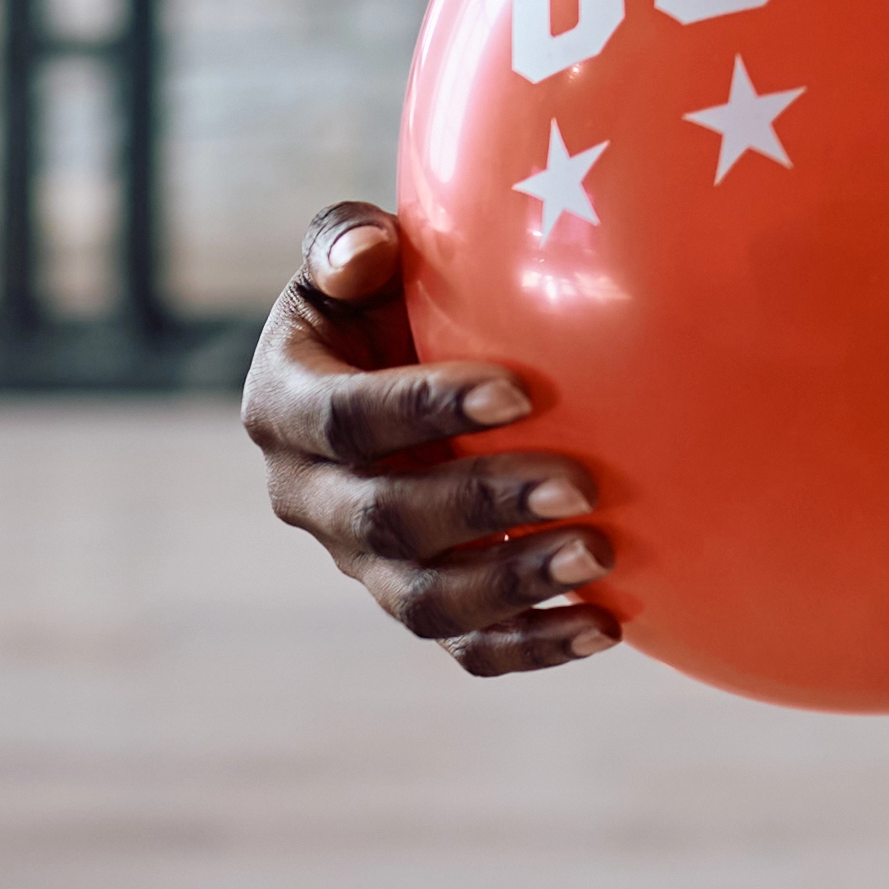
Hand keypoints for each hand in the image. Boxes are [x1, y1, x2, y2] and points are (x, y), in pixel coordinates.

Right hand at [241, 198, 620, 677]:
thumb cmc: (386, 292)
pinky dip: (530, 645)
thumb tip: (369, 252)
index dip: (426, 409)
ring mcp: (360, 561)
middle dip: (484, 506)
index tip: (522, 394)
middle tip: (581, 487)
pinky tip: (604, 626)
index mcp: (283, 407)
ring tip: (601, 557)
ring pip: (425, 599)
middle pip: (389, 519)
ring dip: (512, 586)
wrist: (395, 360)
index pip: (346, 419)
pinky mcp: (414, 596)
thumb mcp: (353, 255)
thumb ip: (347, 242)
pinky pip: (464, 646)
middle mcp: (309, 497)